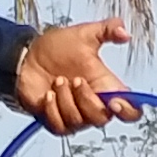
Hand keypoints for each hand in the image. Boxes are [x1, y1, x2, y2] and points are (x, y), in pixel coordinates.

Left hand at [15, 20, 138, 135]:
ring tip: (57, 81)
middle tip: (75, 79)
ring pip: (79, 121)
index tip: (114, 101)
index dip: (128, 111)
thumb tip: (126, 33)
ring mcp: (75, 116)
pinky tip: (47, 94)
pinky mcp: (56, 123)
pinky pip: (60, 126)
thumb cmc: (57, 48)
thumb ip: (107, 30)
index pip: (130, 110)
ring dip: (66, 99)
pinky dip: (53, 109)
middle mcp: (93, 105)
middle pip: (102, 118)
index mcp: (106, 87)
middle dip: (87, 99)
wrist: (26, 57)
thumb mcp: (84, 34)